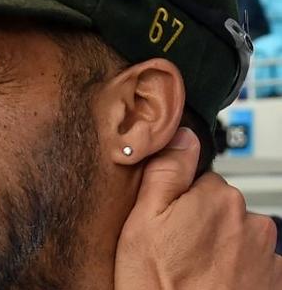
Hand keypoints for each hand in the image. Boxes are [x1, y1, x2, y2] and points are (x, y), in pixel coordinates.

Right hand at [115, 127, 281, 288]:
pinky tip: (209, 285)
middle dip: (201, 224)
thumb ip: (166, 172)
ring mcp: (268, 255)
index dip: (177, 202)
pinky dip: (234, 273)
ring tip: (191, 274)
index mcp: (218, 198)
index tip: (165, 226)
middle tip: (174, 252)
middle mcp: (252, 221)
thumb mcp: (142, 222)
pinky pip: (252, 265)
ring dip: (219, 249)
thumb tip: (182, 135)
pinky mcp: (274, 281)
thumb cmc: (157, 287)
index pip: (200, 180)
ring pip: (237, 237)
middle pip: (222, 208)